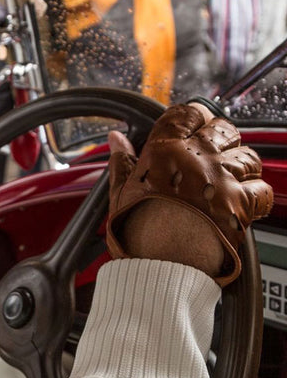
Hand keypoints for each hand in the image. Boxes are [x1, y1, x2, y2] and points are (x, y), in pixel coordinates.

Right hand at [106, 102, 272, 284]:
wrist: (160, 264)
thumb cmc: (137, 230)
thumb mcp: (121, 191)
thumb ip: (122, 161)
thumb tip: (116, 140)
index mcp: (165, 150)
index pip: (186, 114)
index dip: (193, 114)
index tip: (194, 119)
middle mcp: (197, 158)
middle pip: (223, 129)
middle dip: (221, 135)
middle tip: (214, 148)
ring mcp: (222, 180)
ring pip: (248, 156)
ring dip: (242, 163)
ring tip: (231, 174)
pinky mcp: (240, 205)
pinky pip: (261, 189)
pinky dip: (256, 193)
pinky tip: (245, 198)